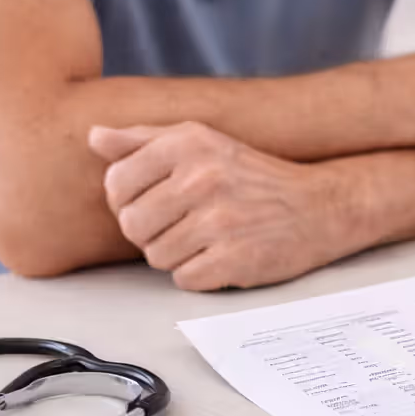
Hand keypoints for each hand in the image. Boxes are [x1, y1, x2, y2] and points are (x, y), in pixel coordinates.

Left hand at [88, 122, 350, 290]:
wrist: (319, 206)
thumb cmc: (252, 176)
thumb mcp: (203, 142)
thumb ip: (144, 139)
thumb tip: (95, 136)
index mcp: (188, 143)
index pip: (117, 183)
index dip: (130, 200)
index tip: (157, 200)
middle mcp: (203, 177)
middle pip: (132, 224)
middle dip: (152, 231)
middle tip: (185, 222)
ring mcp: (219, 220)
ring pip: (155, 256)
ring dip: (177, 254)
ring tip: (208, 237)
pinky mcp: (233, 258)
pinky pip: (184, 278)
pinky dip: (200, 273)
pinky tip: (222, 255)